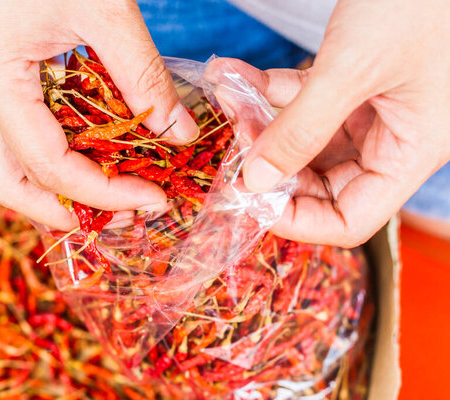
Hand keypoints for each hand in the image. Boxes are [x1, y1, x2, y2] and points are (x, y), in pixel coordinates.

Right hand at [0, 0, 197, 229]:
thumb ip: (145, 78)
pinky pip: (18, 135)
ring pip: (8, 164)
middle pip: (7, 182)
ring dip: (57, 190)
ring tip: (110, 196)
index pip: (48, 164)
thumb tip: (180, 134)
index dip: (104, 192)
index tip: (152, 199)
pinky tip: (94, 157)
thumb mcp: (106, 11)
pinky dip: (55, 156)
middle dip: (62, 212)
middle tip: (119, 219)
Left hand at [208, 0, 449, 246]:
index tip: (250, 199)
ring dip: (264, 122)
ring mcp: (374, 111)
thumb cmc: (419, 0)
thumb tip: (256, 182)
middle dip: (273, 165)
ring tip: (231, 94)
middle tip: (236, 143)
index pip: (351, 219)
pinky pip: (306, 102)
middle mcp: (393, 139)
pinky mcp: (356, 83)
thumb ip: (302, 129)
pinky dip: (271, 90)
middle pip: (322, 182)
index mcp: (411, 151)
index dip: (299, 219)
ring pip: (307, 140)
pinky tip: (238, 72)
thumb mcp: (354, 67)